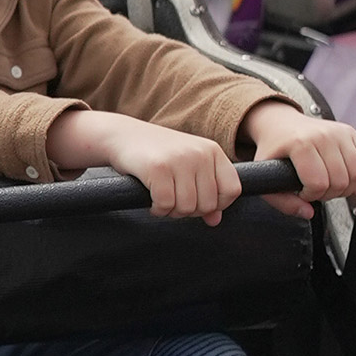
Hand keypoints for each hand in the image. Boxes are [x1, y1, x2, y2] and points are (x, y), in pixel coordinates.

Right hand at [95, 116, 240, 222]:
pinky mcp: (157, 168)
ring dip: (172, 211)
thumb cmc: (159, 154)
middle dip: (189, 211)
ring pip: (186, 207)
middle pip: (208, 204)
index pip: (232, 190)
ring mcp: (178, 159)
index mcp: (212, 151)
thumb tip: (215, 221)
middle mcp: (199, 153)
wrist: (123, 135)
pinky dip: (157, 209)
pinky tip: (151, 199)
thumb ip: (206, 192)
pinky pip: (165, 205)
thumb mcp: (188, 167)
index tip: (197, 202)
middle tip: (173, 201)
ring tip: (162, 199)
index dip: (217, 204)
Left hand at [240, 101, 355, 219]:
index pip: (318, 183)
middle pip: (341, 181)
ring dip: (348, 188)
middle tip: (317, 190)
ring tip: (332, 185)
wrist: (280, 123)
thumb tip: (308, 213)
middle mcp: (322, 135)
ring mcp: (339, 132)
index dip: (312, 195)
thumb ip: (283, 202)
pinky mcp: (350, 132)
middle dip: (330, 194)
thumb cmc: (274, 149)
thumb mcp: (265, 176)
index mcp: (300, 144)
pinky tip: (350, 180)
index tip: (303, 191)